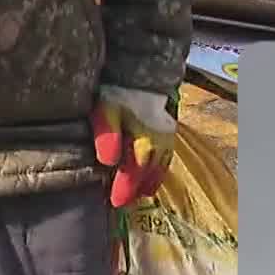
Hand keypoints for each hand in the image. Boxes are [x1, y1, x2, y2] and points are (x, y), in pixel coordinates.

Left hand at [92, 85, 176, 207]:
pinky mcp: (168, 133)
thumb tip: (109, 162)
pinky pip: (165, 159)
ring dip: (147, 182)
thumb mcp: (106, 110)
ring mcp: (166, 139)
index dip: (124, 189)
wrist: (141, 71)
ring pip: (159, 168)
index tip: (114, 202)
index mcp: (143, 141)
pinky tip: (150, 176)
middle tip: (121, 203)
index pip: (133, 173)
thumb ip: (107, 135)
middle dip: (134, 189)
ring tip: (136, 194)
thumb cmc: (118, 92)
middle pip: (147, 174)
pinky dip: (158, 171)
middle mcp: (159, 144)